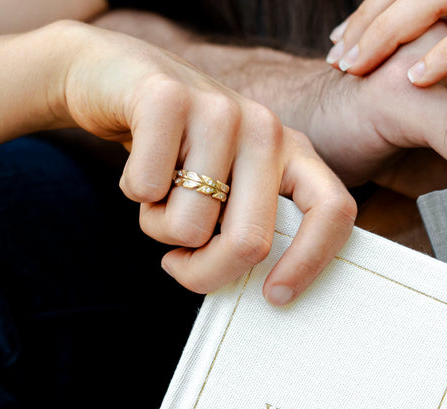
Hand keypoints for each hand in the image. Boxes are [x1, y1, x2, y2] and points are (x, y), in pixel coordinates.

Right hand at [44, 22, 355, 304]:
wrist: (114, 74)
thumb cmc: (179, 151)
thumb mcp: (231, 185)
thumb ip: (252, 225)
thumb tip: (260, 293)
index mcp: (294, 153)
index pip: (333, 211)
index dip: (310, 262)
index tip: (274, 296)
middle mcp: (267, 128)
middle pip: (251, 241)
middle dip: (206, 271)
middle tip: (179, 263)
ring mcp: (220, 109)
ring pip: (190, 226)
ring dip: (159, 227)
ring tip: (160, 193)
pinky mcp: (165, 99)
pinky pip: (146, 190)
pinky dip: (132, 193)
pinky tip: (137, 162)